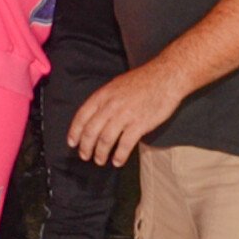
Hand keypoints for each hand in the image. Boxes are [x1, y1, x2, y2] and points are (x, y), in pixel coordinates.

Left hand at [66, 61, 182, 166]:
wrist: (165, 77)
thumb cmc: (142, 81)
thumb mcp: (116, 86)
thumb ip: (104, 101)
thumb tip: (95, 117)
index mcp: (102, 95)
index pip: (81, 117)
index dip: (74, 132)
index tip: (72, 142)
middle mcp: (110, 106)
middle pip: (91, 131)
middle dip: (85, 147)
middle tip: (85, 156)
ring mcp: (125, 115)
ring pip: (105, 140)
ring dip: (100, 153)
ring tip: (100, 161)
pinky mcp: (140, 124)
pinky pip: (125, 144)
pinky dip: (119, 155)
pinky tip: (118, 161)